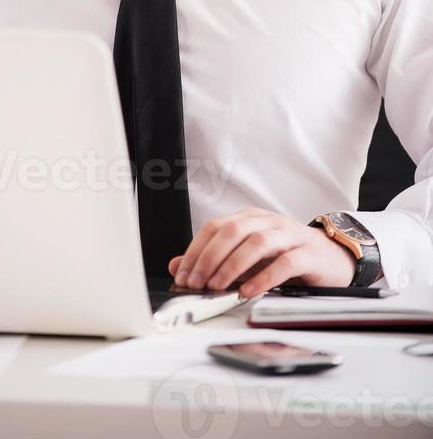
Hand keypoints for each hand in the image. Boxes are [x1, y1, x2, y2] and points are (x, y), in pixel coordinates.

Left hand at [168, 208, 356, 296]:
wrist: (332, 257)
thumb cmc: (286, 256)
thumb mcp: (247, 258)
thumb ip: (215, 261)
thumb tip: (178, 267)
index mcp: (249, 218)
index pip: (215, 227)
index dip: (196, 250)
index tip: (183, 275)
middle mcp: (267, 222)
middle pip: (232, 232)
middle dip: (210, 257)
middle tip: (196, 283)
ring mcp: (289, 235)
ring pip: (257, 243)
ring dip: (233, 266)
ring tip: (218, 287)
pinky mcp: (308, 254)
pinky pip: (284, 263)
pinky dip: (264, 278)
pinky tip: (249, 292)